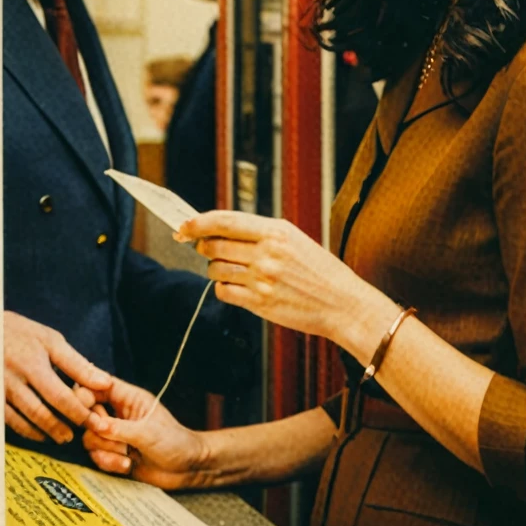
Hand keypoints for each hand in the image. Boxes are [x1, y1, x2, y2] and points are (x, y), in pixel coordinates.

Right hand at [5, 311, 111, 443]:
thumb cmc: (23, 334)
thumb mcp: (51, 341)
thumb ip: (77, 364)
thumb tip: (104, 382)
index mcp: (33, 363)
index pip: (60, 395)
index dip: (79, 412)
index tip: (94, 421)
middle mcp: (15, 379)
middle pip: (42, 411)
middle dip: (63, 426)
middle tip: (79, 434)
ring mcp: (0, 391)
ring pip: (25, 419)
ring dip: (47, 431)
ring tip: (64, 437)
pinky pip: (9, 421)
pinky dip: (26, 430)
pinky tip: (40, 433)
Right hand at [82, 377, 210, 489]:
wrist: (185, 468)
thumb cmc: (174, 442)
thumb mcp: (147, 432)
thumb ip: (119, 428)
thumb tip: (94, 425)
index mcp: (130, 399)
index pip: (100, 386)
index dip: (87, 393)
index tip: (87, 408)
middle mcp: (119, 414)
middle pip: (89, 414)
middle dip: (97, 429)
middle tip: (111, 436)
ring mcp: (115, 435)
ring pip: (90, 438)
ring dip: (106, 450)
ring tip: (126, 454)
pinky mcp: (113, 454)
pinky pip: (96, 456)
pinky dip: (108, 463)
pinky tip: (126, 465)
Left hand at [175, 212, 388, 347]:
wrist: (342, 303)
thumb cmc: (319, 270)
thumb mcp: (294, 240)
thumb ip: (260, 233)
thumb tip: (220, 230)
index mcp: (276, 231)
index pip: (225, 221)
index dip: (198, 223)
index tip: (183, 226)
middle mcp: (267, 253)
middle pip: (214, 246)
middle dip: (204, 247)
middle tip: (206, 249)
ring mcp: (262, 279)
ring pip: (215, 270)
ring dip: (215, 270)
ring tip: (232, 270)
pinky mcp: (260, 303)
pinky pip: (224, 292)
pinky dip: (225, 289)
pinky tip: (239, 287)